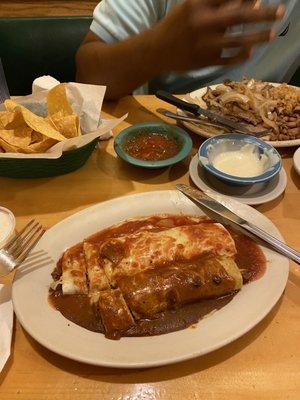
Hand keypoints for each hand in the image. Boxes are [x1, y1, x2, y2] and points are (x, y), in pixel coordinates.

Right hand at [152, 0, 284, 71]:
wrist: (155, 51)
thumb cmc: (176, 26)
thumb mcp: (191, 7)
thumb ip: (215, 4)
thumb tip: (247, 2)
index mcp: (198, 5)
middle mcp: (202, 24)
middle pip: (238, 16)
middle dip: (262, 14)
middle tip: (281, 11)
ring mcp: (204, 45)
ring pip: (236, 40)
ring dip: (258, 37)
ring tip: (273, 33)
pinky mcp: (204, 61)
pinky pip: (228, 59)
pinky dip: (241, 56)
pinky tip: (250, 52)